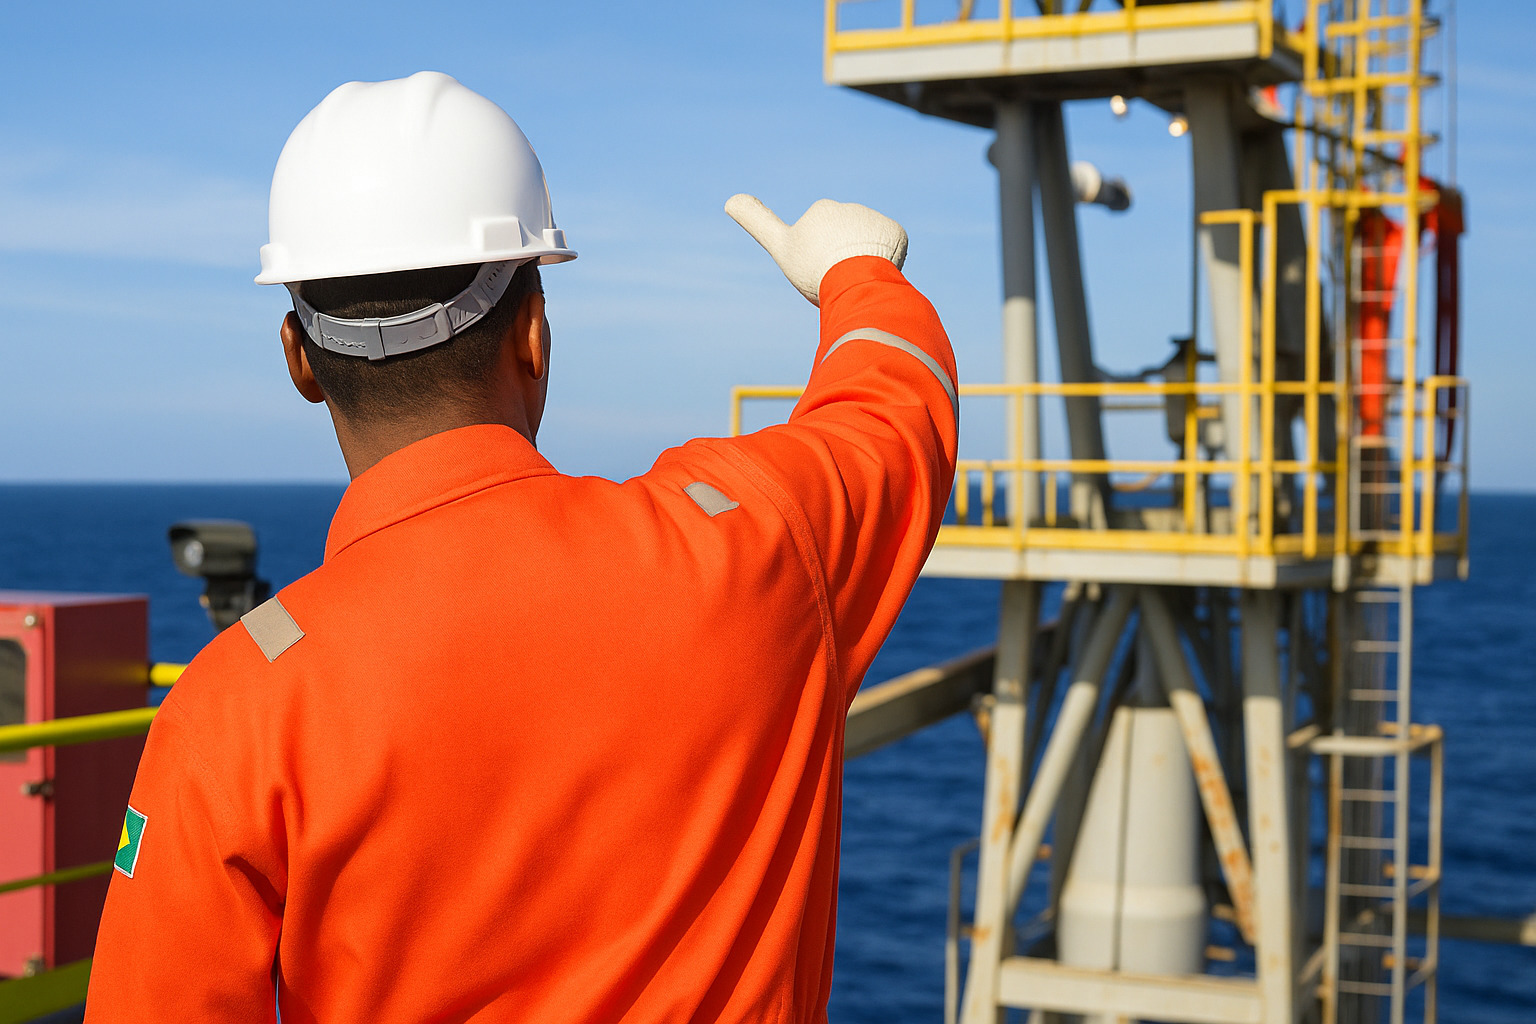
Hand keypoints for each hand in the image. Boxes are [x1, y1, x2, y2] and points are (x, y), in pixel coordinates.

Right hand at [725, 195, 907, 305]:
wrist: (856, 279)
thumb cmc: (815, 268)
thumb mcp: (780, 245)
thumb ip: (757, 221)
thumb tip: (729, 199)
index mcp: (821, 210)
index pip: (818, 242)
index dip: (817, 262)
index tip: (819, 272)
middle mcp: (849, 208)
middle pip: (843, 243)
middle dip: (841, 261)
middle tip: (839, 280)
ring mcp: (874, 219)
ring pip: (867, 246)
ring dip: (864, 263)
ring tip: (858, 279)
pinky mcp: (896, 233)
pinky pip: (892, 249)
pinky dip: (886, 263)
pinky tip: (877, 273)